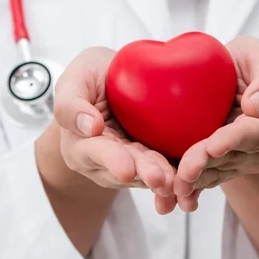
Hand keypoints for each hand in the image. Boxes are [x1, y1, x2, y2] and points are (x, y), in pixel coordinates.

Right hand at [52, 47, 176, 214]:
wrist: (113, 77)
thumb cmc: (89, 77)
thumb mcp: (74, 79)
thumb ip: (71, 104)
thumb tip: (89, 127)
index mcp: (80, 145)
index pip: (95, 153)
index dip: (112, 160)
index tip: (126, 169)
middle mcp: (104, 161)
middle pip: (125, 168)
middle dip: (143, 173)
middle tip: (159, 178)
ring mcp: (130, 162)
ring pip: (146, 173)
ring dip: (162, 178)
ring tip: (176, 181)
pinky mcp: (153, 158)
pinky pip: (164, 167)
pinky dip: (176, 174)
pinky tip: (188, 180)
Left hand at [174, 36, 258, 211]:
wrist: (238, 83)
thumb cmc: (250, 67)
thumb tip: (257, 106)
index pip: (255, 133)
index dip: (234, 140)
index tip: (214, 144)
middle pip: (230, 158)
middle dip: (205, 165)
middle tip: (184, 171)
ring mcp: (238, 161)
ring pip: (214, 173)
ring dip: (193, 183)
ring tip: (173, 189)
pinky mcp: (217, 166)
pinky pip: (202, 179)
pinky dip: (186, 189)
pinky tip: (169, 199)